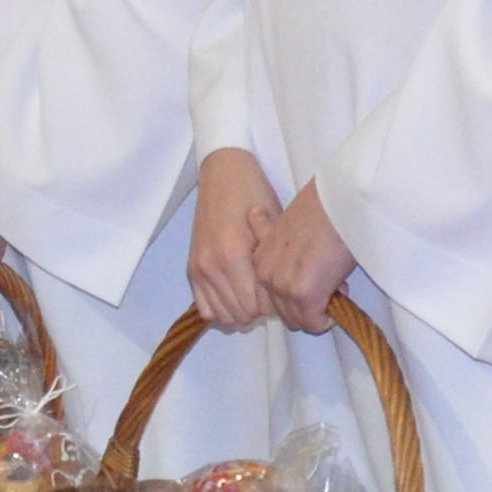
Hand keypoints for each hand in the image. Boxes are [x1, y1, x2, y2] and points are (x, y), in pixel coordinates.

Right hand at [191, 150, 284, 327]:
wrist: (224, 175)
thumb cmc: (255, 196)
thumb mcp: (274, 228)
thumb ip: (278, 266)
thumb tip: (299, 297)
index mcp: (234, 255)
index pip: (261, 305)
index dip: (278, 304)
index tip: (287, 292)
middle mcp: (213, 266)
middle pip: (244, 313)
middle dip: (262, 309)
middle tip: (273, 292)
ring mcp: (199, 269)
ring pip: (225, 316)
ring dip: (243, 310)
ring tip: (255, 292)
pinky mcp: (192, 270)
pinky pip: (206, 309)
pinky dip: (223, 309)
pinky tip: (237, 294)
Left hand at [256, 181, 357, 333]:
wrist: (340, 198)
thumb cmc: (322, 209)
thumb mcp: (288, 230)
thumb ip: (282, 256)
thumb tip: (298, 275)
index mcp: (259, 259)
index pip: (271, 300)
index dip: (297, 294)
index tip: (313, 275)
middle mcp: (264, 274)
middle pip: (284, 314)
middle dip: (308, 305)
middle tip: (327, 278)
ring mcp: (281, 286)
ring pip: (300, 321)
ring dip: (319, 308)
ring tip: (333, 278)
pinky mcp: (303, 295)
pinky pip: (316, 323)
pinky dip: (330, 315)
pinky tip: (338, 286)